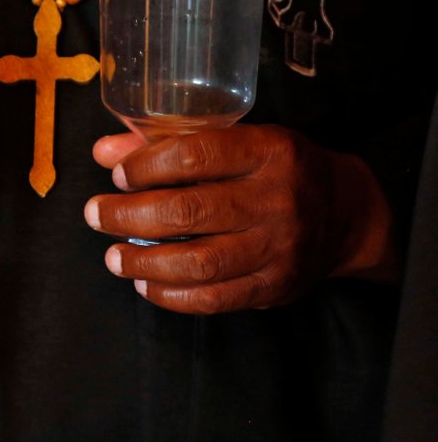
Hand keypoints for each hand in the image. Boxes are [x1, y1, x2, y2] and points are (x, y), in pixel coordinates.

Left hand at [84, 125, 399, 313]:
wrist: (345, 215)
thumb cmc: (276, 170)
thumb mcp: (237, 141)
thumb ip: (169, 143)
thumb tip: (104, 151)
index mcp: (269, 150)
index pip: (196, 155)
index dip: (147, 166)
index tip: (117, 175)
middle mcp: (277, 200)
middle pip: (189, 212)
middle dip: (129, 215)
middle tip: (96, 215)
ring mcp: (278, 249)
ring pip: (198, 263)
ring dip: (144, 261)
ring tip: (113, 257)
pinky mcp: (273, 288)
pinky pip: (213, 300)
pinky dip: (171, 296)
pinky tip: (145, 283)